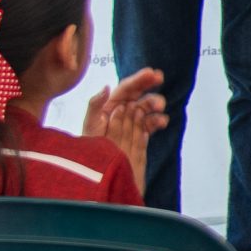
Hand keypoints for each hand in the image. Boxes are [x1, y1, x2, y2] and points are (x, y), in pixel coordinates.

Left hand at [82, 67, 166, 189]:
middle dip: (150, 87)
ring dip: (154, 105)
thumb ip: (95, 106)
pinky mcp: (139, 136)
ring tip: (160, 109)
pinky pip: (150, 125)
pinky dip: (157, 121)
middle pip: (138, 95)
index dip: (139, 80)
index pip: (125, 89)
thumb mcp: (89, 127)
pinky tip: (162, 122)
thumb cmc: (88, 152)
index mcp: (108, 107)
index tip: (153, 74)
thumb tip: (107, 87)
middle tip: (161, 81)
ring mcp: (131, 124)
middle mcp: (120, 112)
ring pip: (146, 109)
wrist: (98, 177)